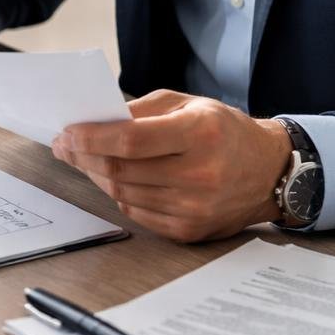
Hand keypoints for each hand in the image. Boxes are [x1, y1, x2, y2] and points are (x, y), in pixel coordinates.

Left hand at [51, 90, 292, 241]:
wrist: (269, 172)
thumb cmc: (224, 132)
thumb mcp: (188, 104)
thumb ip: (140, 110)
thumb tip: (94, 123)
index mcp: (200, 134)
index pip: (130, 140)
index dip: (91, 138)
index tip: (66, 134)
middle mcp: (200, 174)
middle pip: (121, 170)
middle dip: (84, 157)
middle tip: (65, 146)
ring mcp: (195, 208)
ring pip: (123, 194)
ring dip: (97, 176)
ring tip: (86, 160)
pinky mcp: (189, 231)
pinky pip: (137, 213)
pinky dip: (119, 195)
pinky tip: (115, 179)